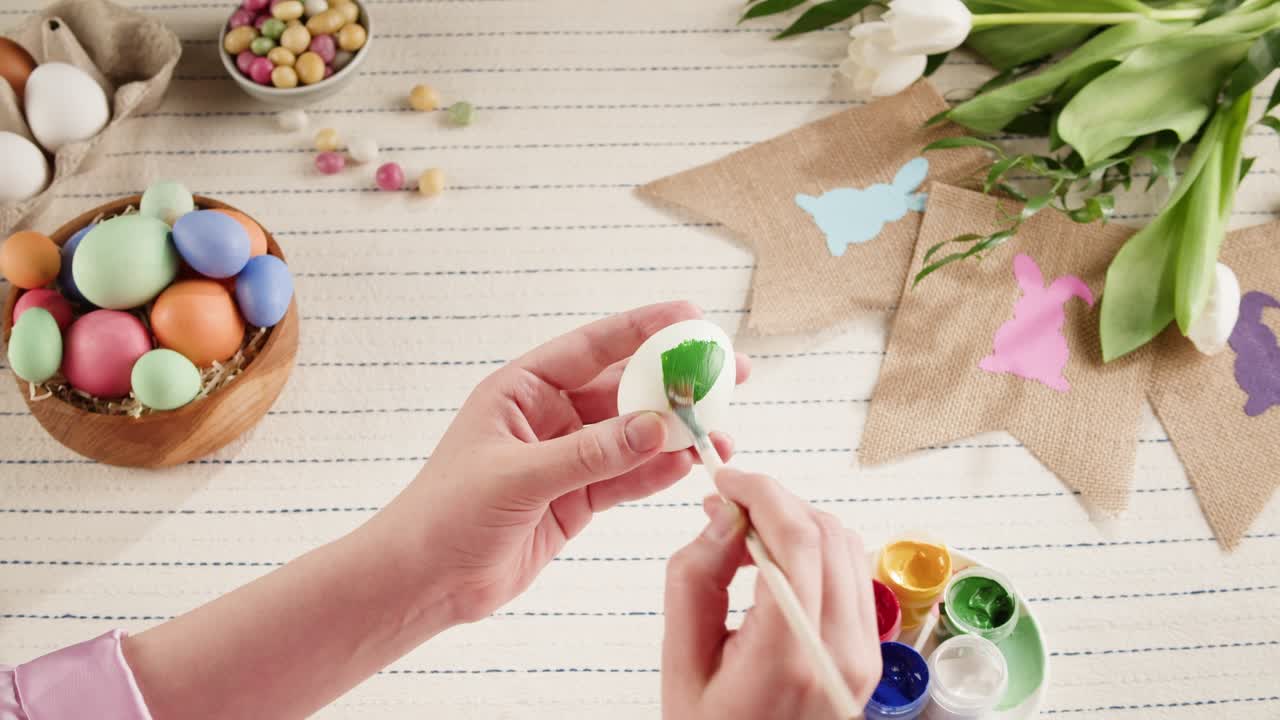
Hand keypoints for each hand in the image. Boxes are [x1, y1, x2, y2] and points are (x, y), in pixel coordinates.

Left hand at [381, 301, 749, 622]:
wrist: (424, 582)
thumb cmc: (445, 514)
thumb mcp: (517, 476)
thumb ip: (589, 453)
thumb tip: (655, 427)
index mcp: (522, 390)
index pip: (592, 347)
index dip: (643, 329)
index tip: (692, 317)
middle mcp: (548, 416)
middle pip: (624, 390)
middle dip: (677, 384)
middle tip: (730, 375)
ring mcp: (566, 458)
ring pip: (634, 436)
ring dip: (677, 434)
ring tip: (723, 433)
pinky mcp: (577, 498)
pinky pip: (627, 477)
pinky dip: (658, 472)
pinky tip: (690, 465)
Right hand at [662, 470, 881, 719]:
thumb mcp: (681, 663)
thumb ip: (695, 581)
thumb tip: (723, 517)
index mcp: (788, 656)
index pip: (796, 540)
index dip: (762, 492)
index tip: (725, 481)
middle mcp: (839, 652)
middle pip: (825, 533)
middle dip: (775, 502)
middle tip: (726, 505)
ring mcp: (862, 655)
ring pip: (846, 546)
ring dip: (796, 523)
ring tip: (744, 535)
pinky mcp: (868, 655)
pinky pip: (852, 575)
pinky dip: (816, 550)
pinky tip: (774, 562)